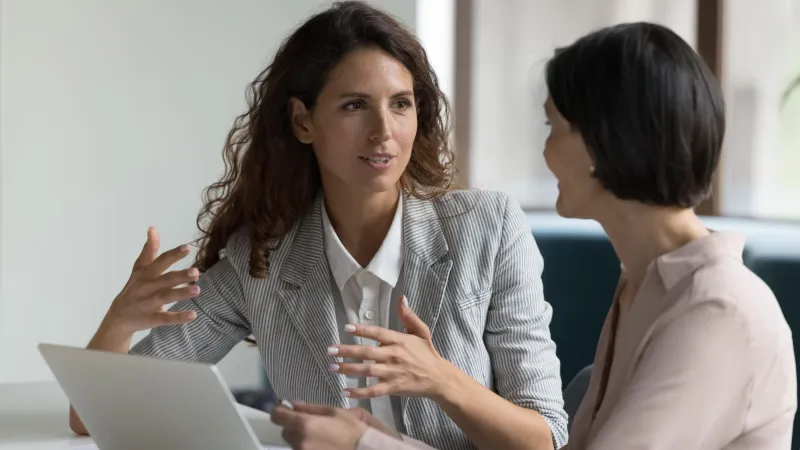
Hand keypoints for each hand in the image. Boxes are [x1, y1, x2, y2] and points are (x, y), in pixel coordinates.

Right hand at [102, 227, 199, 336]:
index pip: (161, 262)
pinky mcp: (150, 319)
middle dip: (180, 276)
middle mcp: (146, 287)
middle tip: (197, 272)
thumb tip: (153, 228)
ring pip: (165, 297)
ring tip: (197, 290)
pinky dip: (178, 317)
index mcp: (146, 274)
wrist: (118, 318)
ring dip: (181, 294)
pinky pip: (165, 318)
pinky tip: (193, 315)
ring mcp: (148, 304)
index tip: (188, 247)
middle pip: (165, 280)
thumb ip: (149, 250)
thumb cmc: (134, 288)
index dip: (174, 254)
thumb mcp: (139, 269)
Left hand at [271, 402, 381, 449]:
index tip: (284, 409)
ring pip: (293, 443)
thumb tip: (294, 404)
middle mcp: (300, 441)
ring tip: (318, 434)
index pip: (277, 416)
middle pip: (285, 431)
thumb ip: (311, 408)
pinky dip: (306, 446)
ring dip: (300, 437)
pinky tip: (321, 443)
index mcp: (305, 424)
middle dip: (293, 425)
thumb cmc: (352, 429)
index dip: (280, 411)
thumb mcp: (334, 412)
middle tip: (308, 422)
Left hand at [327, 296, 455, 399]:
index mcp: (400, 340)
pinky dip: (359, 392)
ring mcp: (393, 373)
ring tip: (332, 368)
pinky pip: (373, 390)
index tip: (346, 328)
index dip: (362, 330)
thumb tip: (401, 298)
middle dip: (347, 351)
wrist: (439, 378)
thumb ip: (409, 316)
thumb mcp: (421, 332)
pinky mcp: (393, 387)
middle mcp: (394, 356)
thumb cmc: (427, 354)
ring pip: (367, 371)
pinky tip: (345, 391)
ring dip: (348, 369)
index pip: (378, 333)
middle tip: (330, 350)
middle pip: (367, 352)